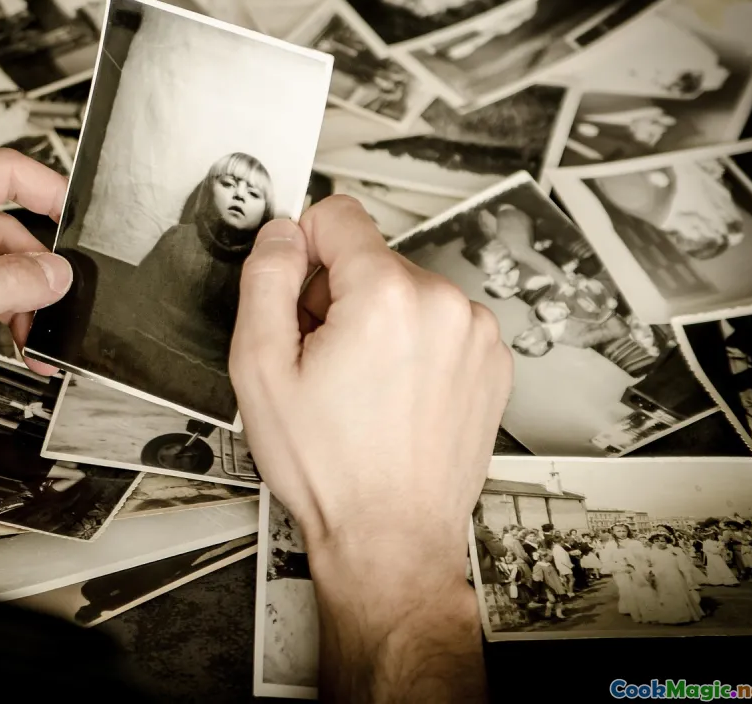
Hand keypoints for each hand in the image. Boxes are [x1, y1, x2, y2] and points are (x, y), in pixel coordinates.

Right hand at [230, 195, 511, 574]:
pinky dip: (411, 346)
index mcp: (387, 296)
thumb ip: (264, 281)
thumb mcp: (260, 369)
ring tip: (359, 386)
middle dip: (338, 295)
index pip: (338, 214)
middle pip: (370, 258)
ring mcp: (475, 334)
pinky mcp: (492, 361)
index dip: (302, 247)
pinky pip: (437, 323)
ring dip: (377, 322)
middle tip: (322, 360)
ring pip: (404, 291)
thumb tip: (280, 236)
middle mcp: (443, 304)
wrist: (390, 537)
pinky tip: (392, 395)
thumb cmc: (331, 469)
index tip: (295, 288)